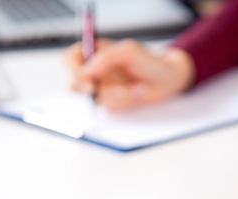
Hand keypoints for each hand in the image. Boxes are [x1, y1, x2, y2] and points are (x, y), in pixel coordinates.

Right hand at [64, 39, 194, 110]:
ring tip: (137, 88)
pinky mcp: (112, 103)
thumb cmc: (149, 61)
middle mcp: (94, 71)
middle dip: (95, 91)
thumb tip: (83, 73)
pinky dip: (125, 103)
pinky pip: (109, 108)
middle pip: (76, 84)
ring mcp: (102, 88)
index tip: (89, 84)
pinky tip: (137, 94)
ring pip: (96, 99)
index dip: (73, 72)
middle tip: (114, 92)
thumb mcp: (128, 52)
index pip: (70, 60)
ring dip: (118, 96)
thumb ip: (105, 59)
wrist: (167, 80)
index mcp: (94, 52)